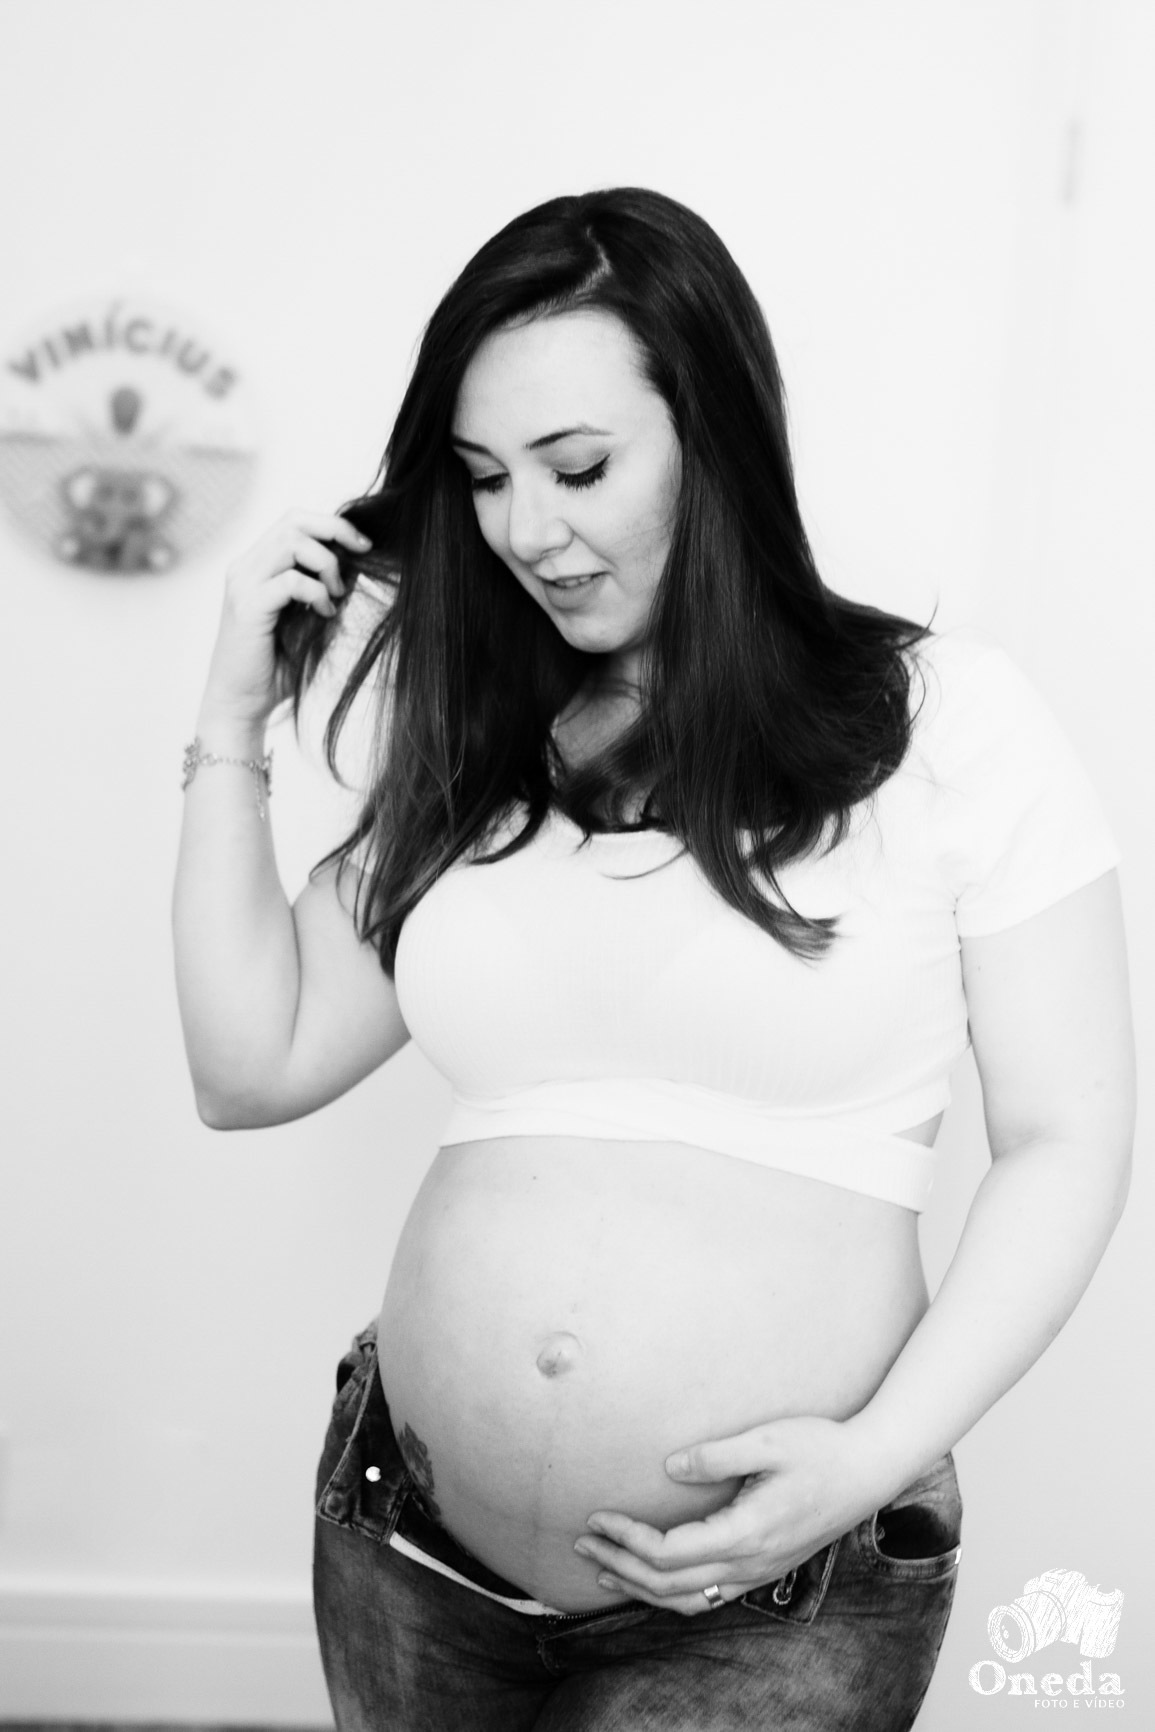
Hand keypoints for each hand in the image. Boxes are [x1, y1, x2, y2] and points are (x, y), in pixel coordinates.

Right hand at [199, 509, 371, 728]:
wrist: (241, 703)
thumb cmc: (276, 666)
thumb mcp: (309, 621)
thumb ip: (326, 592)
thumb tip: (358, 568)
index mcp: (256, 566)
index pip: (293, 521)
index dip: (331, 525)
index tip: (362, 546)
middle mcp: (245, 568)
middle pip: (293, 521)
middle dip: (335, 531)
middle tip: (361, 555)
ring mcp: (243, 586)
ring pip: (291, 542)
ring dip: (326, 564)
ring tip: (336, 594)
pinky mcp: (248, 608)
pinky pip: (289, 581)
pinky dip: (316, 592)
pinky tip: (324, 613)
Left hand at [573, 1415, 891, 1617]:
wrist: (868, 1470)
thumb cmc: (820, 1448)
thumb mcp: (768, 1440)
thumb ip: (717, 1455)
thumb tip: (670, 1468)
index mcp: (746, 1533)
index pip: (669, 1553)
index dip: (627, 1539)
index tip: (597, 1517)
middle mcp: (750, 1563)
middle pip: (669, 1585)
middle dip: (620, 1566)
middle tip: (582, 1544)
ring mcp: (758, 1572)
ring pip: (688, 1601)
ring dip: (641, 1588)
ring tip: (604, 1570)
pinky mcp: (764, 1568)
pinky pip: (709, 1597)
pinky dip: (671, 1595)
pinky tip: (654, 1579)